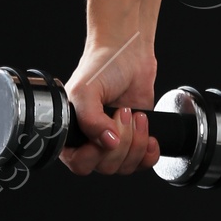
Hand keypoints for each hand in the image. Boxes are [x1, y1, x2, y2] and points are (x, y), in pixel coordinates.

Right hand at [62, 33, 160, 176]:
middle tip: (122, 112)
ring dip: (136, 143)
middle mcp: (91, 142)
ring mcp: (114, 142)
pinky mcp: (135, 140)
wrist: (129, 53)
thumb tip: (109, 143)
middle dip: (121, 141)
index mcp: (71, 133)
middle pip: (106, 167)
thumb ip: (90, 120)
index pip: (79, 163)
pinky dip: (149, 153)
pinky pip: (142, 163)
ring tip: (135, 115)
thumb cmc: (101, 67)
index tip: (106, 131)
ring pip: (125, 166)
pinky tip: (150, 135)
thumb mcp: (85, 91)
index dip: (95, 153)